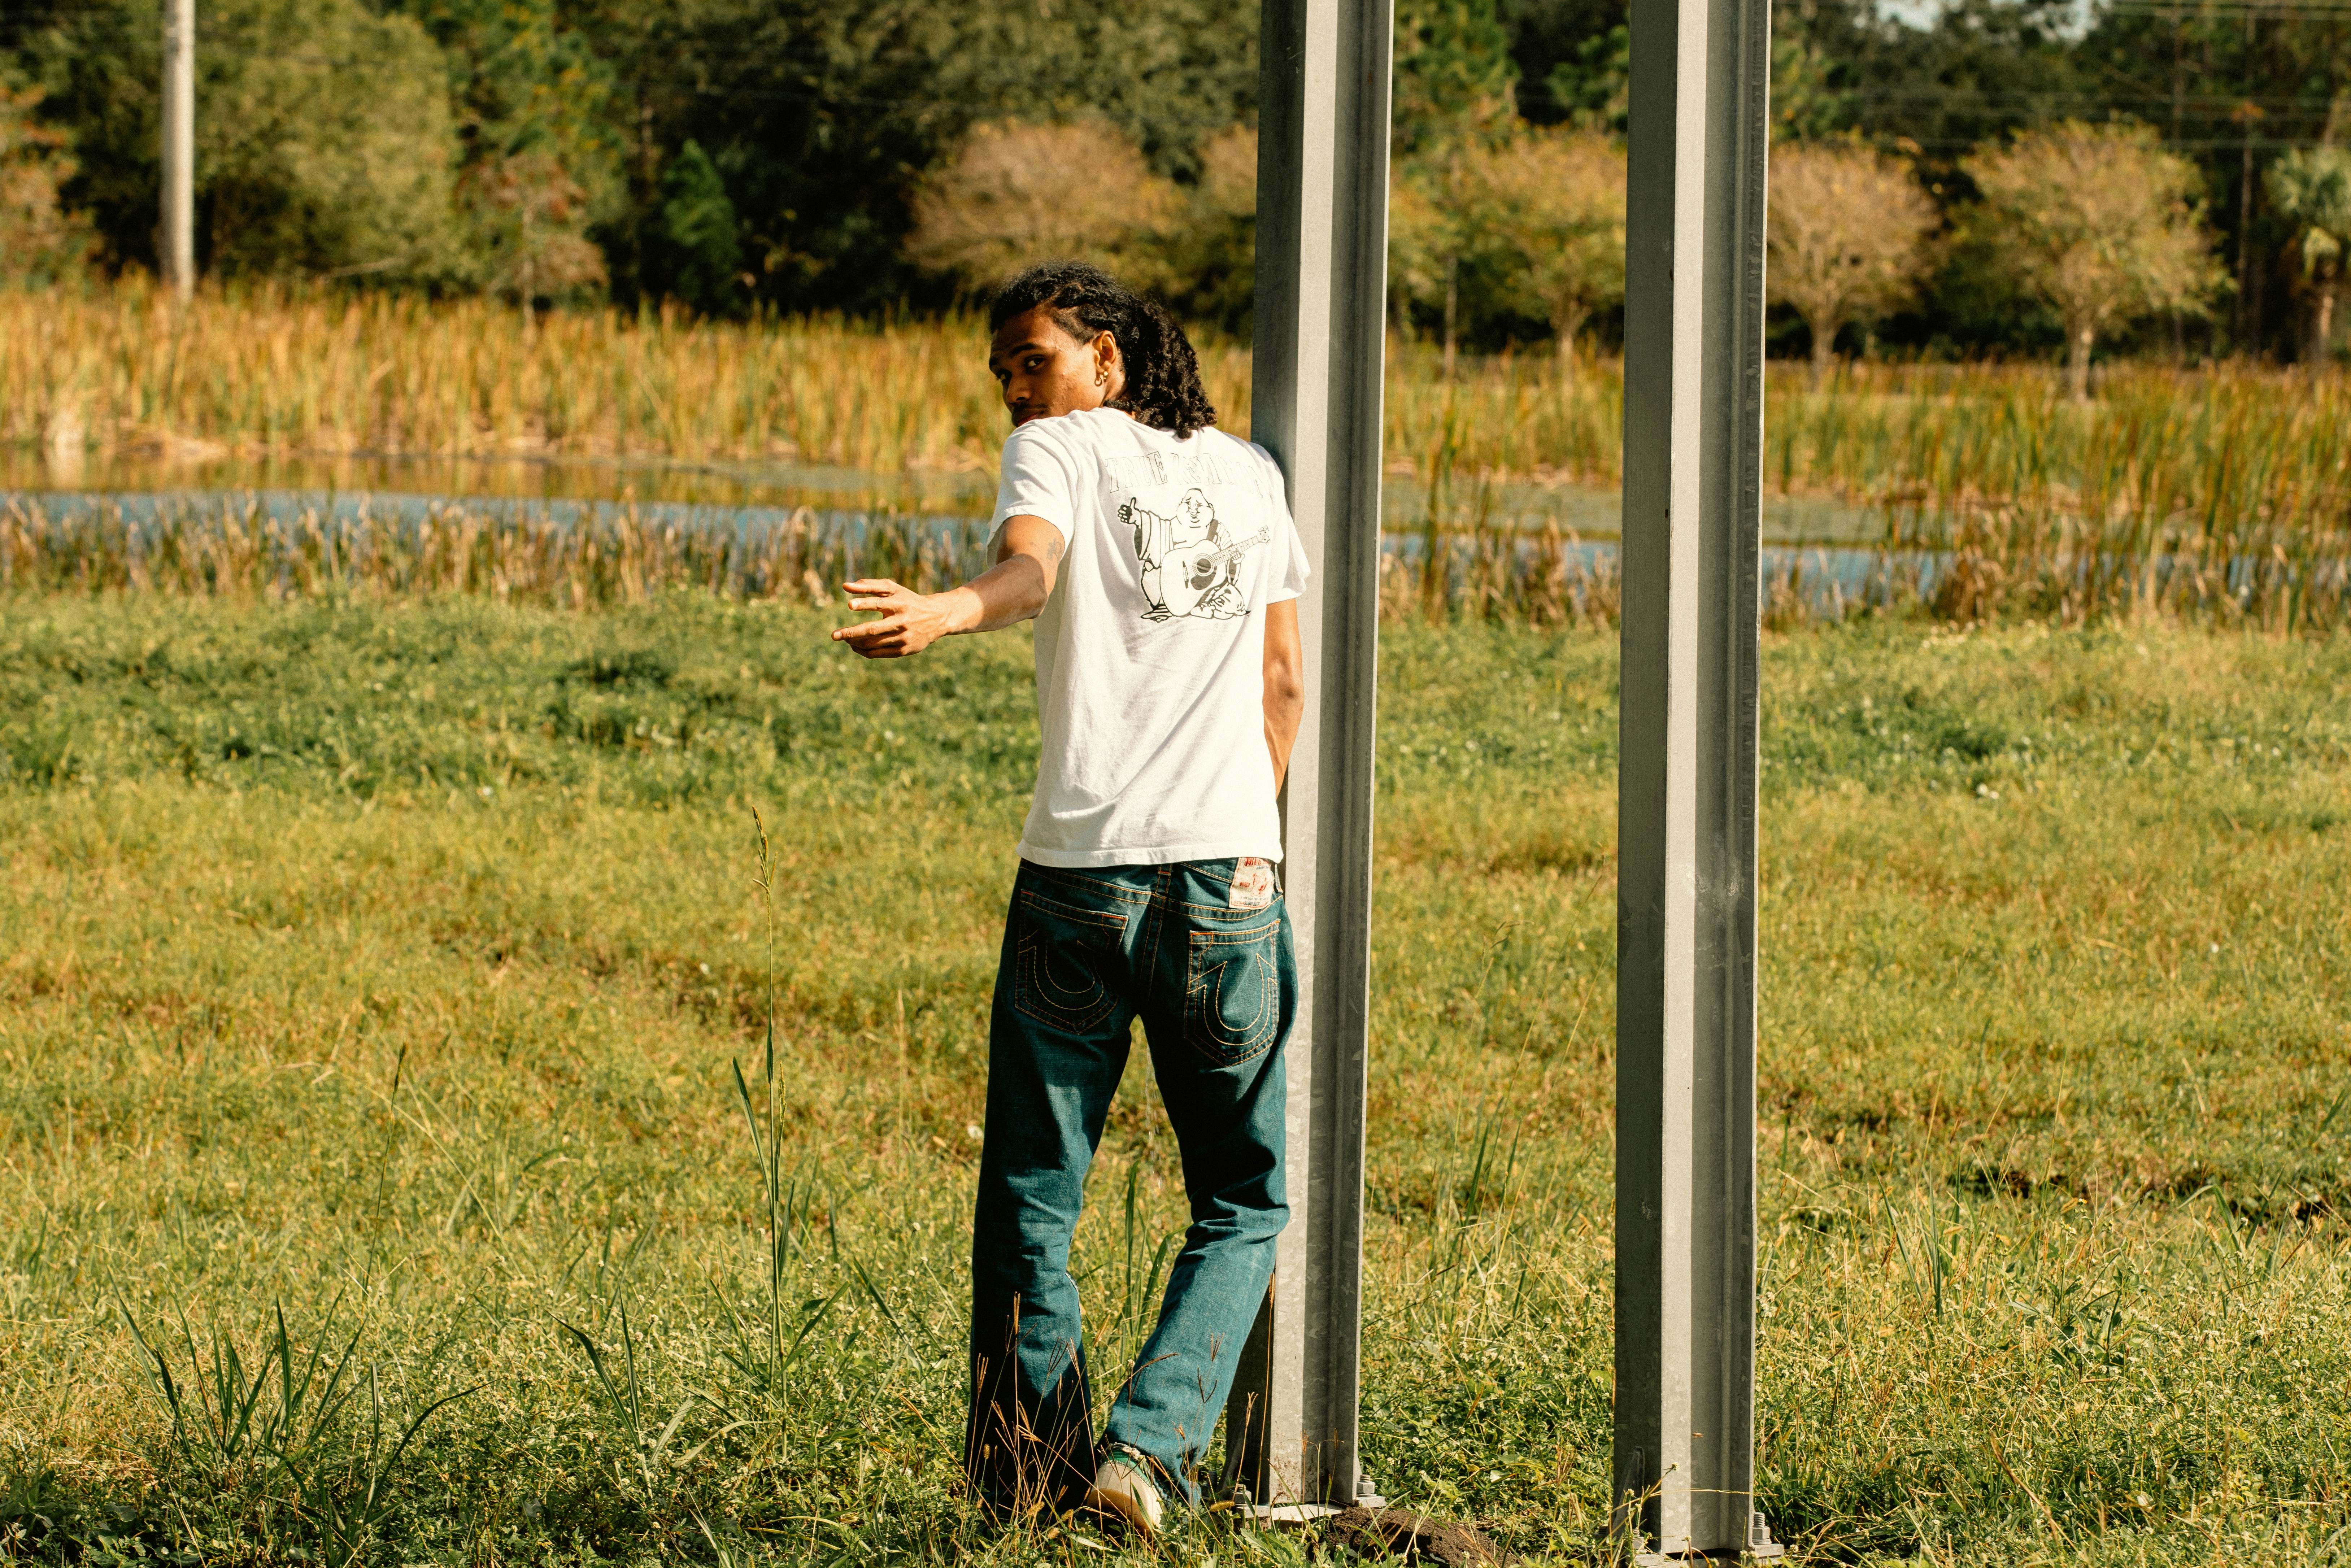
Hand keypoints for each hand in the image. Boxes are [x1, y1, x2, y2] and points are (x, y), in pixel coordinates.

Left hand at [830, 578, 962, 658]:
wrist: (937, 618)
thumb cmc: (908, 600)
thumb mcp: (893, 589)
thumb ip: (869, 586)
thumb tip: (844, 586)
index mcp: (900, 604)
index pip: (879, 604)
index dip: (864, 604)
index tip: (849, 605)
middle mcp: (902, 621)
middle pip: (873, 630)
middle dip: (852, 633)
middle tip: (834, 635)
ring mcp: (904, 638)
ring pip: (874, 643)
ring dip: (855, 642)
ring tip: (843, 639)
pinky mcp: (904, 650)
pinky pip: (878, 653)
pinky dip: (863, 650)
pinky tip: (854, 646)